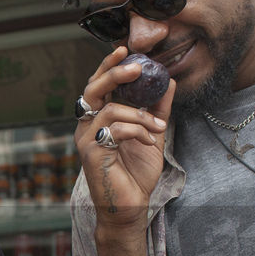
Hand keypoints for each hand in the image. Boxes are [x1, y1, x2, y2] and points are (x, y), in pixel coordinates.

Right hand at [74, 47, 174, 229]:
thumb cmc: (137, 173)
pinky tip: (150, 140)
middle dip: (114, 73)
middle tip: (136, 67)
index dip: (108, 66)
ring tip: (159, 126)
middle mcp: (87, 126)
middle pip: (93, 89)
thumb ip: (157, 108)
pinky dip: (138, 130)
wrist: (132, 205)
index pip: (98, 85)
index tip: (125, 50)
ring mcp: (86, 139)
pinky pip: (115, 129)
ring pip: (110, 109)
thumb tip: (168, 81)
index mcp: (98, 119)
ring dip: (140, 114)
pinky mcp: (91, 153)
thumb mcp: (152, 134)